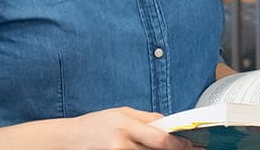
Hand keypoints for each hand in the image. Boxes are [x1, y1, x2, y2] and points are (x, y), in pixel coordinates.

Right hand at [46, 108, 191, 148]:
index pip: (161, 139)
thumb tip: (169, 122)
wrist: (68, 139)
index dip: (179, 144)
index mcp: (127, 126)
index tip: (190, 144)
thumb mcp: (121, 113)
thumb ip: (146, 118)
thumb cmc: (95, 124)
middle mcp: (123, 144)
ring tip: (169, 149)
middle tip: (187, 149)